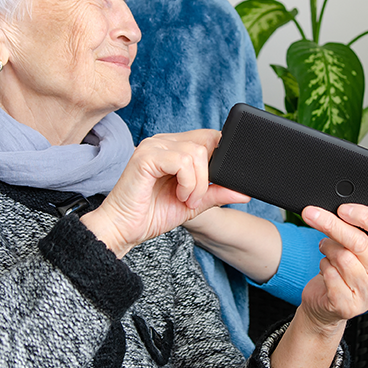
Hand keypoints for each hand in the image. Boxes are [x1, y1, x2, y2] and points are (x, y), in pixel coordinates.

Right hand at [81, 130, 247, 256]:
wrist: (124, 229)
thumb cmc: (152, 214)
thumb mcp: (195, 203)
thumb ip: (217, 193)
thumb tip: (244, 191)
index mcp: (174, 147)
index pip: (209, 138)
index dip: (219, 159)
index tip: (213, 185)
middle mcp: (163, 141)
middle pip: (207, 142)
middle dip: (209, 175)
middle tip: (195, 197)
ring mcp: (153, 146)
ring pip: (196, 152)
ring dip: (198, 183)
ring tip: (185, 199)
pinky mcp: (146, 156)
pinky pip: (182, 161)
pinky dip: (188, 182)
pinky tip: (178, 195)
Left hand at [297, 203, 367, 330]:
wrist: (329, 304)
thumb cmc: (344, 269)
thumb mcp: (356, 247)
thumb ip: (356, 230)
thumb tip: (337, 210)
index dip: (365, 216)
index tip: (343, 209)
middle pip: (360, 242)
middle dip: (332, 225)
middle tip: (312, 214)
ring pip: (342, 257)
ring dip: (327, 248)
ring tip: (325, 249)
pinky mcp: (349, 305)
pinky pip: (330, 274)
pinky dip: (323, 265)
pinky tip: (326, 268)